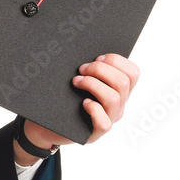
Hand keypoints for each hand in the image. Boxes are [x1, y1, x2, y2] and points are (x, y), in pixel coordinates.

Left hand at [21, 54, 139, 153]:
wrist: (47, 124)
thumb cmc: (64, 98)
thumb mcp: (80, 80)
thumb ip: (89, 68)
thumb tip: (84, 46)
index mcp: (118, 90)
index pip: (133, 73)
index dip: (117, 61)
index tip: (96, 58)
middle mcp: (118, 105)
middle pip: (123, 82)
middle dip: (100, 70)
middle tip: (81, 69)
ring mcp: (109, 119)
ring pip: (114, 98)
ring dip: (93, 84)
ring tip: (76, 81)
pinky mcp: (96, 133)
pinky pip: (104, 122)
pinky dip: (94, 108)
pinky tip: (83, 102)